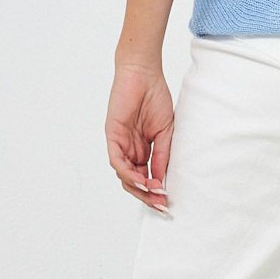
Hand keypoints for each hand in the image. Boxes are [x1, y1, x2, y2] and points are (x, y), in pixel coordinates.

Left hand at [105, 62, 173, 212]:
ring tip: (154, 194)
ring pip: (124, 175)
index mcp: (142, 148)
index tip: (167, 201)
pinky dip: (128, 173)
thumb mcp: (165, 130)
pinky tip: (141, 180)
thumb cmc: (155, 96)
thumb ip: (162, 155)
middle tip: (160, 205)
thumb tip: (161, 181)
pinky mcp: (112, 136)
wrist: (143, 73)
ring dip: (138, 187)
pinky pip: (117, 160)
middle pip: (134, 181)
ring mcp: (120, 144)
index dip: (155, 191)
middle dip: (147, 195)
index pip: (146, 176)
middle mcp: (129, 149)